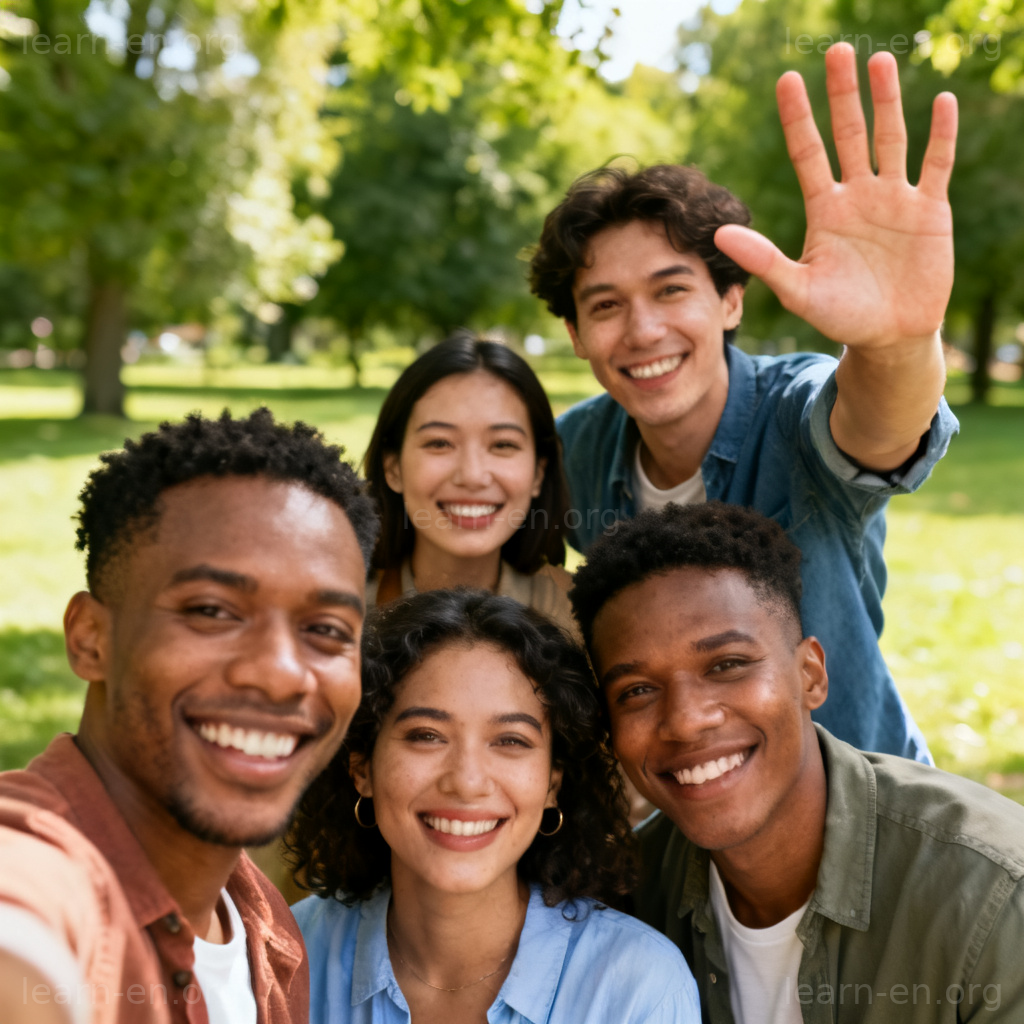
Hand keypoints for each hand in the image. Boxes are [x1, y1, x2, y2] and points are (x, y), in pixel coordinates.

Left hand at [713, 42, 956, 350]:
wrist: (888, 336)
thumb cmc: (839, 315)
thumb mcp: (797, 290)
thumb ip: (762, 260)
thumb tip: (717, 235)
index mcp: (824, 210)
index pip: (808, 153)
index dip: (798, 119)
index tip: (786, 80)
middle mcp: (857, 196)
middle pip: (848, 134)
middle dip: (842, 95)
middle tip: (837, 52)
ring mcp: (894, 199)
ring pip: (889, 139)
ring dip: (887, 102)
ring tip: (879, 63)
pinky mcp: (929, 210)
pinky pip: (936, 164)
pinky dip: (939, 135)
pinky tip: (940, 102)